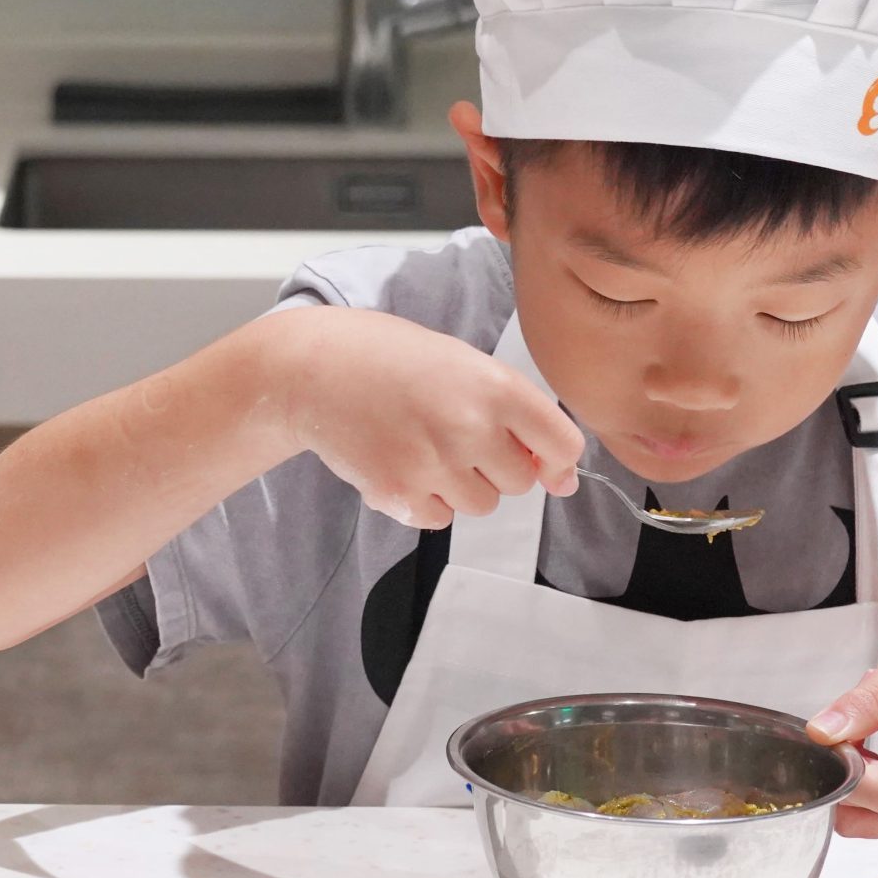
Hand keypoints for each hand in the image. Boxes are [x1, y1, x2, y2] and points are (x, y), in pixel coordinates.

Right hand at [282, 308, 581, 528]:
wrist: (311, 368)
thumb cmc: (391, 358)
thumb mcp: (464, 364)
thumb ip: (519, 415)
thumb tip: (565, 482)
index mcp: (496, 386)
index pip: (563, 445)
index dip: (553, 457)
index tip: (537, 456)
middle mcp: (469, 428)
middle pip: (520, 482)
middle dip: (496, 465)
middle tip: (453, 430)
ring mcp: (432, 465)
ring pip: (481, 504)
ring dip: (460, 484)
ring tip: (423, 444)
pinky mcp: (397, 494)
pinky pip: (439, 518)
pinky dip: (425, 499)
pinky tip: (400, 460)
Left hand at [807, 642, 877, 838]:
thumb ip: (868, 700)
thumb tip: (821, 731)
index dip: (846, 771)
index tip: (833, 738)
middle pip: (863, 811)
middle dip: (837, 771)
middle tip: (850, 727)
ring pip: (858, 818)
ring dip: (846, 780)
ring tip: (869, 737)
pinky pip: (869, 816)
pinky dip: (859, 788)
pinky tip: (874, 753)